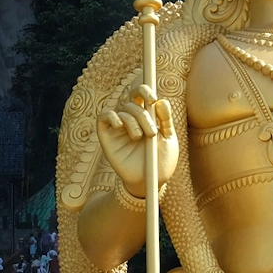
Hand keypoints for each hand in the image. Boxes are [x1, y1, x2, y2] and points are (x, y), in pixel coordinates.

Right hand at [95, 84, 179, 198]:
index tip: (153, 99)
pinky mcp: (107, 137)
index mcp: (146, 117)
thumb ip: (166, 120)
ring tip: (140, 138)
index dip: (144, 91)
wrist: (150, 182)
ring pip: (122, 112)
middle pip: (132, 103)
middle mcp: (131, 120)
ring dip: (133, 122)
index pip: (141, 95)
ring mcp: (118, 128)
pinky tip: (120, 126)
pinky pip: (103, 117)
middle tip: (151, 132)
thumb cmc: (160, 162)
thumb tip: (161, 101)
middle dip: (143, 114)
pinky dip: (112, 117)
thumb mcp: (168, 139)